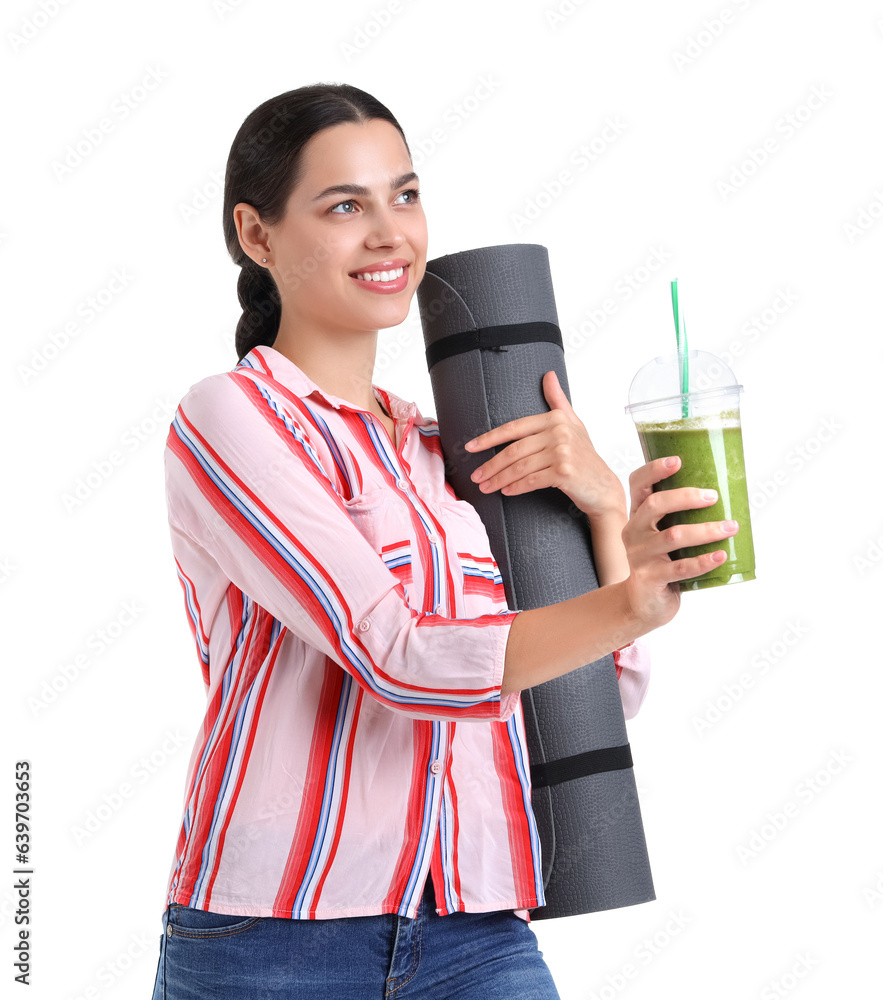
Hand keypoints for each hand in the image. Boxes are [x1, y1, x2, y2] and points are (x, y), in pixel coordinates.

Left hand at [463, 370, 625, 519]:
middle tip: (476, 476)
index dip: (489, 438)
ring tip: (485, 486)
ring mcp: (562, 452)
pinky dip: (515, 487)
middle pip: (514, 450)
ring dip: (498, 479)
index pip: (514, 428)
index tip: (471, 447)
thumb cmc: (584, 456)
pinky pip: (531, 480)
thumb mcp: (572, 423)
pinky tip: (506, 491)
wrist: (603, 486)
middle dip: (491, 465)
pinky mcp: (564, 472)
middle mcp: (559, 433)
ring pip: (520, 467)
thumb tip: (548, 374)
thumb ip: (557, 400)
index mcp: (556, 419)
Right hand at [620, 456, 740, 629]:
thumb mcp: (662, 536)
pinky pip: (680, 568)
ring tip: (730, 526)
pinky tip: (721, 555)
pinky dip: (703, 561)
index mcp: (637, 516)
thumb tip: (728, 496)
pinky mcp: (651, 578)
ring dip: (706, 530)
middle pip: (655, 505)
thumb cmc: (662, 563)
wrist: (643, 605)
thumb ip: (680, 518)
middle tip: (714, 496)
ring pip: (673, 536)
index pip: (637, 484)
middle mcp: (634, 532)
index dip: (654, 470)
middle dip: (686, 497)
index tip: (678, 460)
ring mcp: (640, 556)